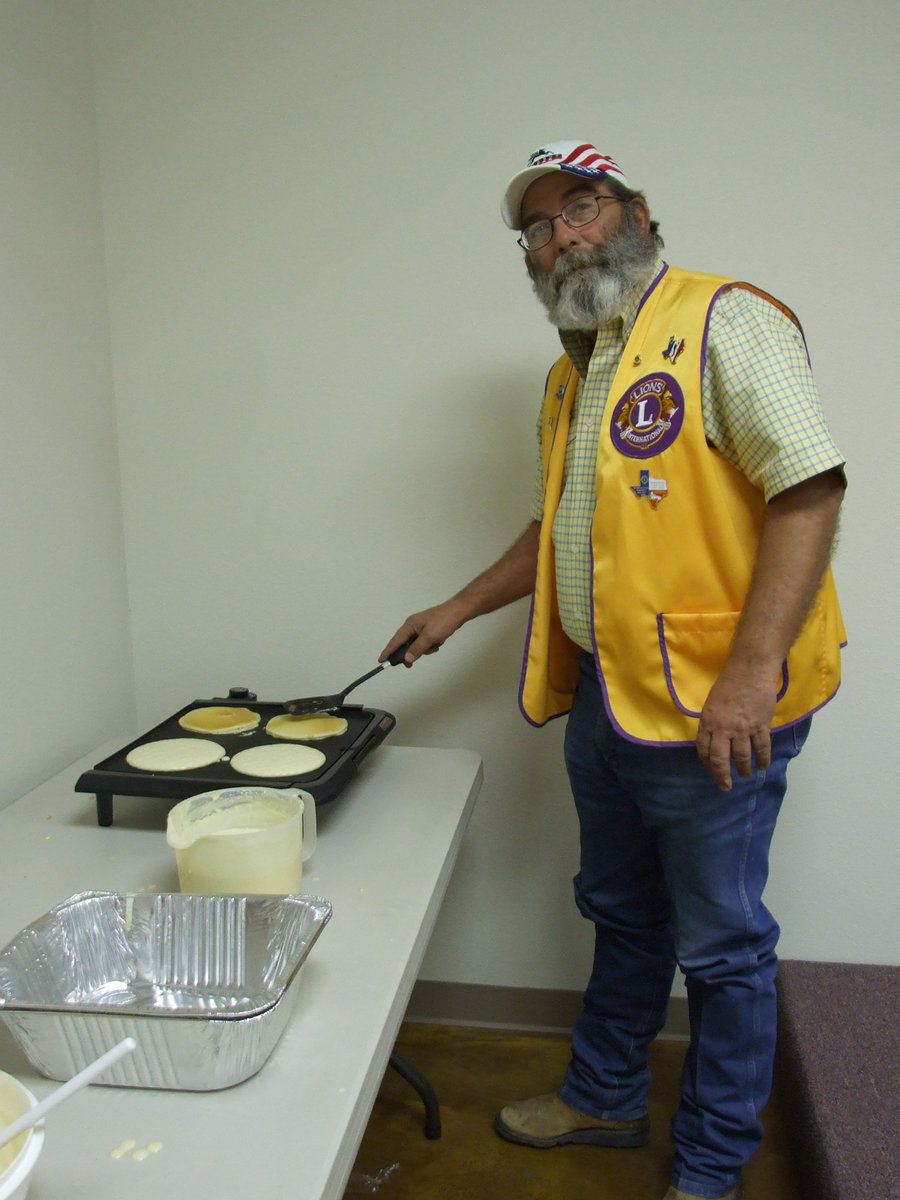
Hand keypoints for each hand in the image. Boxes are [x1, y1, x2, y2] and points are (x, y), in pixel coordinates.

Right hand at [379, 601, 467, 665]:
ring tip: (436, 644)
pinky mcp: (430, 630)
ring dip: (426, 648)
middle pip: (406, 644)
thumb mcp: (429, 637)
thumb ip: (417, 648)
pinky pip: (426, 642)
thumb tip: (407, 659)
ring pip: (418, 645)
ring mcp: (422, 628)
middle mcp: (413, 626)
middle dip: (412, 653)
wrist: (459, 612)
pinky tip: (440, 640)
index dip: (388, 651)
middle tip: (411, 664)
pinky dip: (432, 644)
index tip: (381, 660)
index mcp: (410, 625)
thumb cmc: (444, 621)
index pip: (396, 640)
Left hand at [696, 665, 778, 790]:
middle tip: (725, 786)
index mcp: (708, 721)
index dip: (707, 762)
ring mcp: (742, 728)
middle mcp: (723, 728)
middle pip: (720, 759)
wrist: (750, 670)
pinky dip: (763, 759)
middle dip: (722, 776)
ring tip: (745, 775)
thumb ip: (713, 721)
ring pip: (742, 757)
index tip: (711, 769)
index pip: (704, 749)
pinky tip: (763, 766)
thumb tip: (715, 738)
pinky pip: (762, 748)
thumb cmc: (729, 682)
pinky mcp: (760, 726)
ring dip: (743, 769)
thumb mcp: (712, 702)